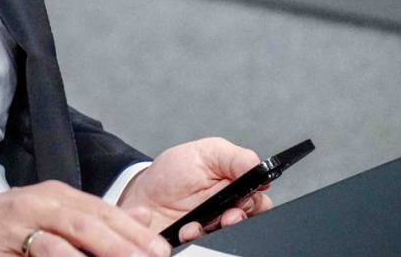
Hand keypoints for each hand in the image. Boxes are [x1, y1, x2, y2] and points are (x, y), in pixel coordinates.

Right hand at [0, 181, 172, 256]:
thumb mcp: (55, 209)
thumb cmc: (12, 220)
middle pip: (83, 225)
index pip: (101, 211)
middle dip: (118, 246)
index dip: (132, 231)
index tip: (159, 250)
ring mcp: (14, 230)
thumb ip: (96, 216)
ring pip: (55, 247)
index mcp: (55, 196)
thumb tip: (143, 221)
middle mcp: (36, 207)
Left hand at [117, 138, 273, 242]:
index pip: (259, 199)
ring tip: (199, 223)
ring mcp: (213, 228)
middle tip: (228, 215)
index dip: (256, 199)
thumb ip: (234, 157)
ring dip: (218, 230)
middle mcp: (228, 210)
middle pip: (250, 221)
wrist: (140, 196)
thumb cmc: (172, 173)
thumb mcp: (204, 153)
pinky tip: (187, 230)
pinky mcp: (198, 243)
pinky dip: (197, 239)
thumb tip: (259, 166)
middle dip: (239, 218)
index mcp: (234, 186)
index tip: (246, 196)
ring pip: (231, 236)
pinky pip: (207, 247)